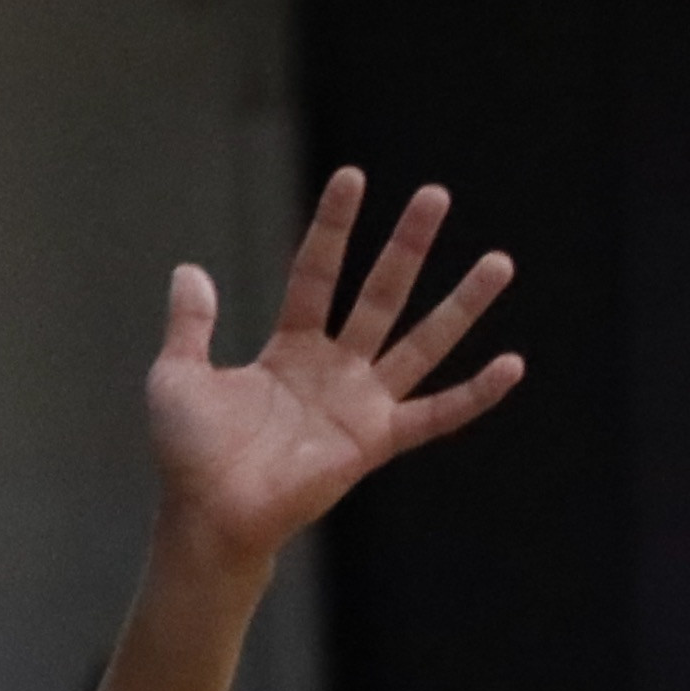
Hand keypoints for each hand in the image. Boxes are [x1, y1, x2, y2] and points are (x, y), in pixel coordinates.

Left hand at [143, 170, 520, 581]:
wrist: (207, 513)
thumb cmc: (189, 454)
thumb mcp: (177, 375)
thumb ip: (190, 324)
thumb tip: (189, 269)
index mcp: (290, 348)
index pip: (317, 273)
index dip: (333, 227)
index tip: (353, 177)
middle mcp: (334, 368)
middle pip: (379, 293)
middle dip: (407, 245)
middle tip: (436, 195)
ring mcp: (360, 402)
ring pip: (421, 341)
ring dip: (460, 304)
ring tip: (499, 262)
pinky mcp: (376, 441)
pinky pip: (437, 415)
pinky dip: (476, 394)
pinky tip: (512, 365)